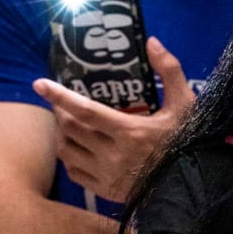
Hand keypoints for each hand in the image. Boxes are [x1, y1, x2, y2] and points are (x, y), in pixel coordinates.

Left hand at [31, 37, 195, 201]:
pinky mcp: (105, 191)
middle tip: (60, 101)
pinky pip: (74, 173)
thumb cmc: (188, 142)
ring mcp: (106, 175)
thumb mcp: (185, 104)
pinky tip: (76, 148)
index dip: (59, 96)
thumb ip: (170, 70)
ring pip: (67, 151)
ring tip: (66, 123)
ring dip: (61, 134)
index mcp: (129, 131)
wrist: (193, 186)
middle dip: (59, 112)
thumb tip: (151, 42)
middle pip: (70, 129)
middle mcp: (112, 154)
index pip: (85, 110)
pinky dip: (69, 158)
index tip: (39, 84)